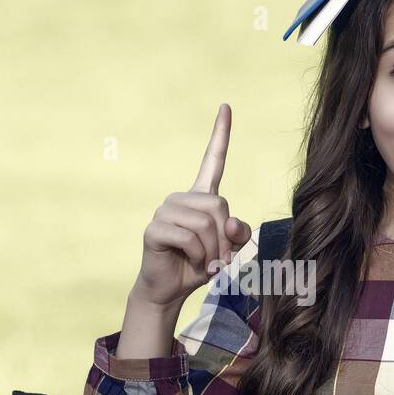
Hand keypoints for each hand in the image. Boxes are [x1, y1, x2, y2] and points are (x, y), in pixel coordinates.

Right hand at [130, 103, 253, 307]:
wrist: (171, 288)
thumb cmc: (199, 265)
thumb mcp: (228, 250)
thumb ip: (239, 234)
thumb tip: (231, 222)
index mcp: (201, 197)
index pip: (213, 160)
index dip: (220, 135)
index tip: (226, 106)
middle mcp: (181, 198)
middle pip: (219, 206)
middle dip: (224, 238)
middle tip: (217, 258)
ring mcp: (165, 210)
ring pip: (205, 224)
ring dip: (211, 251)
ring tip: (204, 263)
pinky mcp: (154, 228)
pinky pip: (188, 237)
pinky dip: (197, 256)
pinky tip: (191, 262)